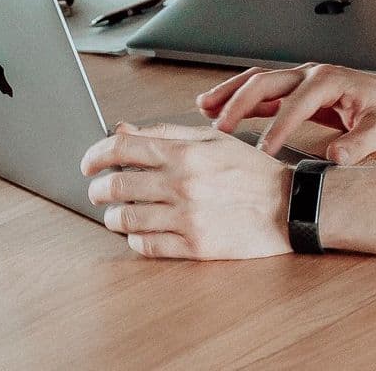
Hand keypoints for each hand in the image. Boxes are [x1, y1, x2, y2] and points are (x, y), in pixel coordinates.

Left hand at [80, 122, 289, 259]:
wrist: (288, 206)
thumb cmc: (252, 171)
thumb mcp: (212, 139)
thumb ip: (164, 134)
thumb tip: (122, 130)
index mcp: (185, 153)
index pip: (121, 147)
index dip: (95, 154)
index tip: (87, 163)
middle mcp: (182, 184)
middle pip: (117, 185)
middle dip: (98, 189)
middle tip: (97, 191)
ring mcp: (187, 218)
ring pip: (126, 219)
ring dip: (112, 218)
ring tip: (114, 215)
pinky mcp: (195, 247)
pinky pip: (148, 246)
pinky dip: (134, 239)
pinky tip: (137, 233)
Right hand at [197, 62, 375, 163]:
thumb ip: (360, 143)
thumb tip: (336, 157)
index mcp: (329, 79)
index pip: (295, 103)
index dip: (277, 126)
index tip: (262, 151)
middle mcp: (310, 73)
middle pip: (265, 82)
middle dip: (238, 102)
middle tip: (217, 127)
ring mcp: (301, 78)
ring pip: (257, 81)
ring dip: (230, 93)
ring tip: (203, 108)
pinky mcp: (296, 89)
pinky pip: (262, 92)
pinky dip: (240, 99)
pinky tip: (221, 111)